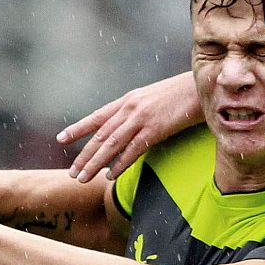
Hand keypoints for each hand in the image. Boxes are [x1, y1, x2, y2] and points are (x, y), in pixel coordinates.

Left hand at [57, 72, 201, 182]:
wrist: (203, 86)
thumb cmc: (183, 93)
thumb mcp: (156, 98)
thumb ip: (141, 110)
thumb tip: (132, 125)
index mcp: (129, 99)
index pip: (97, 116)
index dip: (78, 129)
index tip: (61, 139)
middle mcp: (130, 108)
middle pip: (100, 135)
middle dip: (84, 155)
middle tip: (72, 172)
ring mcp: (141, 118)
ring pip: (111, 145)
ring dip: (95, 163)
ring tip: (83, 178)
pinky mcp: (155, 129)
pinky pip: (132, 150)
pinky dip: (120, 164)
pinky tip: (111, 175)